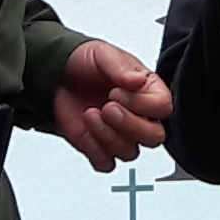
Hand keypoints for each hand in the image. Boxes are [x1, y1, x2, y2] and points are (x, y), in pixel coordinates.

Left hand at [51, 38, 171, 172]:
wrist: (56, 75)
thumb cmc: (84, 64)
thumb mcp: (101, 54)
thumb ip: (120, 67)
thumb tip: (137, 80)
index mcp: (148, 90)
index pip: (163, 107)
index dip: (142, 103)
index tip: (116, 91)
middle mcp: (139, 115)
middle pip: (154, 137)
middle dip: (130, 125)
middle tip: (107, 108)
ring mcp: (120, 135)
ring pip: (130, 153)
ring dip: (108, 136)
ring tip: (90, 114)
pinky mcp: (101, 148)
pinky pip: (107, 164)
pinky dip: (96, 152)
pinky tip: (85, 132)